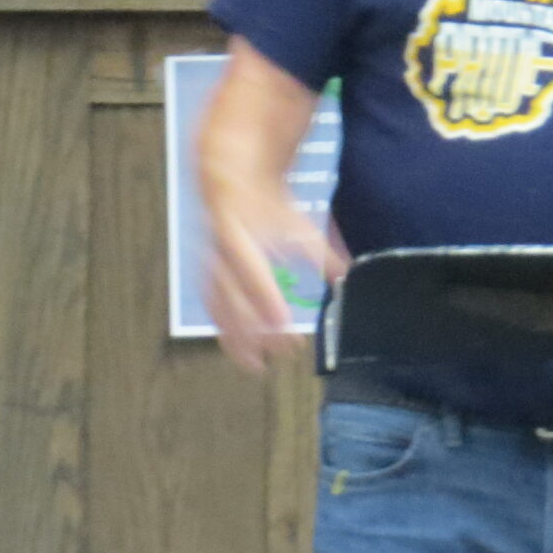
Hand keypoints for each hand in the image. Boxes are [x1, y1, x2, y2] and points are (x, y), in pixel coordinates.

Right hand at [204, 190, 345, 374]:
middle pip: (235, 299)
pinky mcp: (207, 275)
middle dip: (256, 329)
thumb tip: (345, 275)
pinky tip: (237, 349)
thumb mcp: (298, 225)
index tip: (282, 324)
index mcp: (240, 236)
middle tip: (282, 352)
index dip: (266, 301)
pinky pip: (213, 308)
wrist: (231, 187)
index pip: (253, 274)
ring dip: (237, 339)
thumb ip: (320, 254)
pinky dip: (224, 330)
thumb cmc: (267, 206)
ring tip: (256, 365)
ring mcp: (211, 266)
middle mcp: (220, 255)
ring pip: (220, 309)